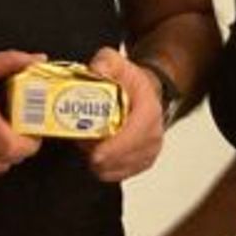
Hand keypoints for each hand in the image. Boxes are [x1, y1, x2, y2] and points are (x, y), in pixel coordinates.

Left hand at [83, 45, 166, 184]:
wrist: (143, 93)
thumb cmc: (129, 81)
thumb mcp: (116, 62)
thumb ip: (105, 62)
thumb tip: (97, 70)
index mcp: (149, 110)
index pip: (136, 134)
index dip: (116, 146)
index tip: (95, 153)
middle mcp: (154, 133)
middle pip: (128, 156)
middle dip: (102, 156)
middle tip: (82, 147)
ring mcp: (149, 150)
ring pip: (122, 168)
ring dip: (102, 162)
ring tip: (88, 147)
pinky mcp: (142, 162)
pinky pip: (121, 174)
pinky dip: (105, 169)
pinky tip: (96, 156)